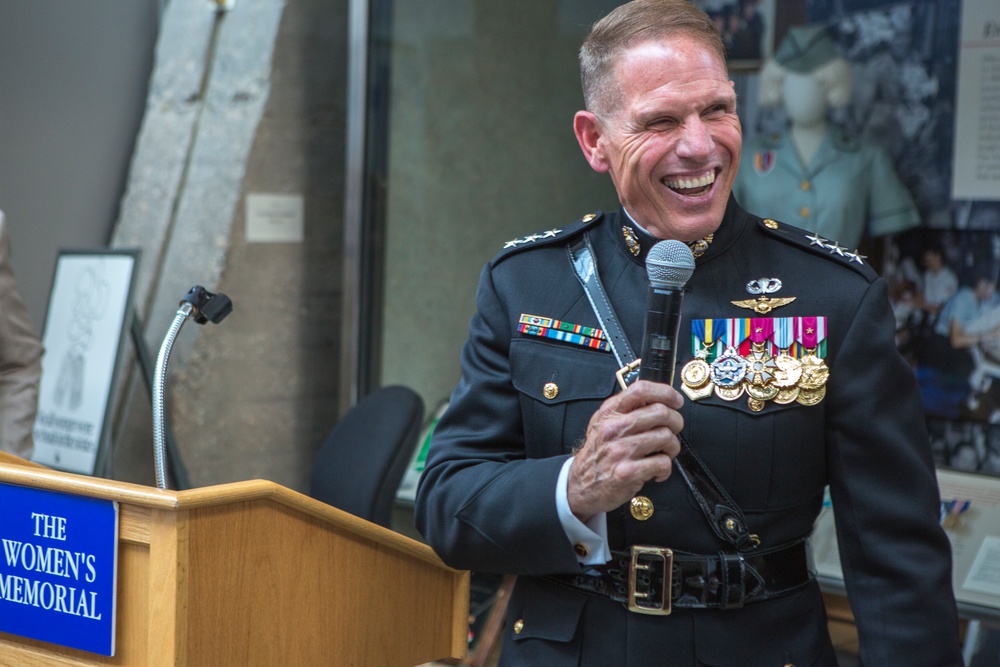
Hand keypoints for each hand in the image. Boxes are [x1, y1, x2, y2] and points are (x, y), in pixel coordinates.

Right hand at [567, 380, 683, 521]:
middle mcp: (614, 428)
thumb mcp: (603, 423)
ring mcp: (621, 450)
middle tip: (674, 430)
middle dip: (676, 421)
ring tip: (664, 452)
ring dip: (672, 447)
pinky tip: (657, 470)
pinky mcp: (628, 472)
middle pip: (661, 412)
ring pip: (666, 437)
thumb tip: (656, 397)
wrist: (580, 484)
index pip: (641, 390)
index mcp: (610, 412)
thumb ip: (625, 409)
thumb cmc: (598, 453)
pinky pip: (663, 463)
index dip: (665, 392)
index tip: (676, 401)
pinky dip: (665, 469)